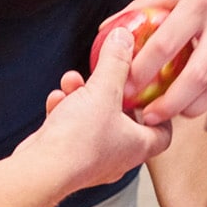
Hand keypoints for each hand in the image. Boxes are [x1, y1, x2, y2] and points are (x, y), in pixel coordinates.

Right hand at [23, 27, 173, 189]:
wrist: (42, 170)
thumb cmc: (80, 139)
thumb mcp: (104, 89)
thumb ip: (115, 61)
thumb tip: (125, 37)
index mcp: (139, 146)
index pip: (164, 132)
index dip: (161, 109)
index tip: (154, 90)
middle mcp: (118, 157)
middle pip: (124, 119)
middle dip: (111, 93)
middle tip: (106, 77)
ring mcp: (92, 160)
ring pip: (93, 120)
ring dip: (83, 97)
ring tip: (73, 81)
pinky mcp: (68, 158)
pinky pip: (71, 129)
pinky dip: (65, 111)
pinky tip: (57, 98)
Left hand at [121, 0, 206, 122]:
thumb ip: (153, 4)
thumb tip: (111, 25)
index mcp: (202, 0)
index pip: (166, 43)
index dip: (143, 71)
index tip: (126, 87)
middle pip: (194, 77)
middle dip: (168, 103)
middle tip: (147, 115)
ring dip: (191, 108)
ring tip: (171, 114)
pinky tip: (197, 103)